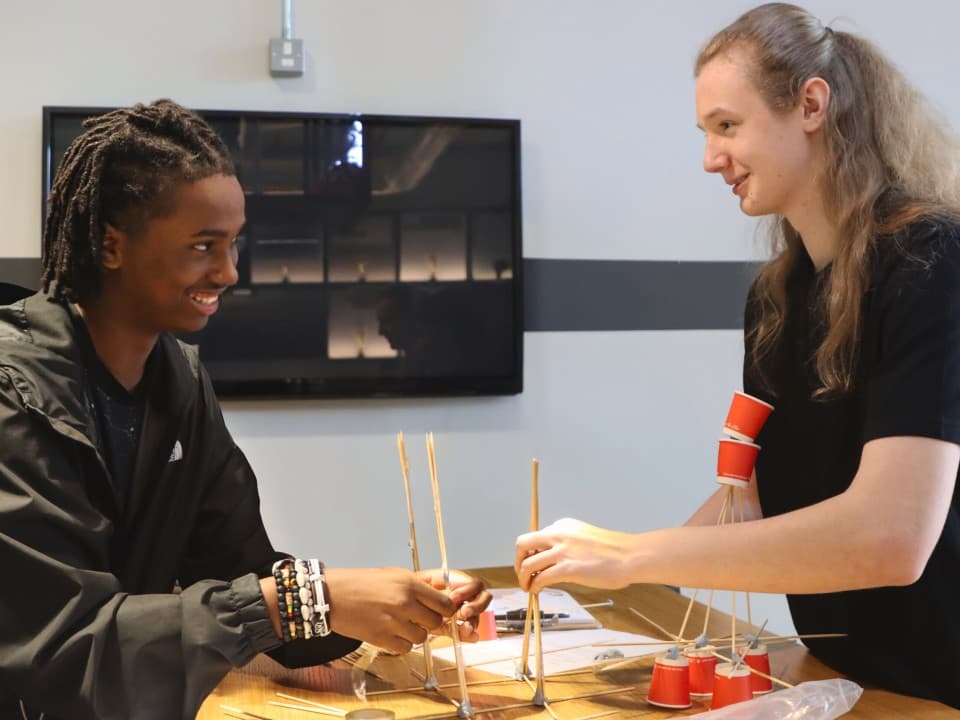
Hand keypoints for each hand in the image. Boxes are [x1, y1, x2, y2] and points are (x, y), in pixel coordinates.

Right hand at [324, 567, 455, 652]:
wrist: (332, 595)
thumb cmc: (362, 583)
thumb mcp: (393, 575)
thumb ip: (418, 585)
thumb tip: (441, 593)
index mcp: (410, 583)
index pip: (444, 603)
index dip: (445, 610)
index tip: (440, 611)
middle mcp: (405, 602)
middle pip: (436, 622)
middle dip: (429, 622)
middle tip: (418, 618)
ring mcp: (393, 621)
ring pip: (422, 637)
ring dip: (415, 634)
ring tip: (401, 625)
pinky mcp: (381, 638)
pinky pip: (405, 648)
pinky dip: (401, 644)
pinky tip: (391, 633)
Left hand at [417, 568, 491, 641]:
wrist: (404, 605)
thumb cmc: (413, 589)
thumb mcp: (423, 581)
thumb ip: (438, 585)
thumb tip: (449, 595)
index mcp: (458, 583)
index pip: (474, 584)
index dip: (468, 590)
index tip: (454, 597)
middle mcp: (463, 598)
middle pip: (482, 600)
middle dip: (476, 606)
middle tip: (464, 613)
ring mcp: (461, 613)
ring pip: (476, 617)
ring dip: (473, 622)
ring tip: (465, 628)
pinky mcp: (455, 628)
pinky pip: (467, 632)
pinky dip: (470, 635)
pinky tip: (470, 636)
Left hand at [515, 517, 635, 592]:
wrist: (630, 556)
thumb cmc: (613, 552)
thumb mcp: (583, 538)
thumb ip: (566, 544)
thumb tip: (551, 560)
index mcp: (562, 526)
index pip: (535, 537)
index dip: (529, 553)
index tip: (532, 564)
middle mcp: (558, 534)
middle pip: (522, 544)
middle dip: (517, 561)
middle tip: (522, 574)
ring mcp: (562, 551)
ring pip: (527, 564)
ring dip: (523, 578)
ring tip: (528, 587)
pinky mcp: (567, 568)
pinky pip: (540, 578)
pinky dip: (534, 586)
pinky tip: (537, 591)